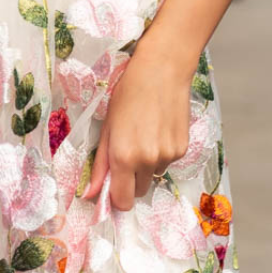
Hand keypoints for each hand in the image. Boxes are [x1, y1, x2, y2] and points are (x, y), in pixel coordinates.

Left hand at [82, 46, 192, 212]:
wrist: (162, 71)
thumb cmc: (128, 94)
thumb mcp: (107, 128)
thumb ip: (99, 165)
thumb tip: (89, 194)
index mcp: (124, 157)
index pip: (123, 201)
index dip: (116, 198)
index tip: (112, 186)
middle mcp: (148, 161)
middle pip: (138, 192)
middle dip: (130, 181)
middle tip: (126, 154)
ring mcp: (168, 156)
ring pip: (152, 175)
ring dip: (146, 165)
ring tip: (143, 135)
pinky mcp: (182, 148)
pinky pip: (167, 162)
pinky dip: (161, 153)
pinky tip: (158, 130)